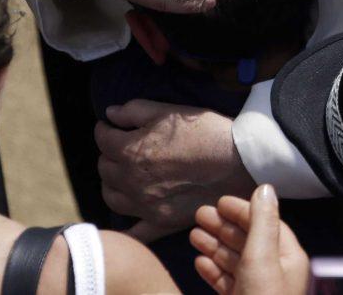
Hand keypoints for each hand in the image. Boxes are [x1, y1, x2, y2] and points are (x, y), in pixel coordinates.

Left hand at [95, 99, 254, 242]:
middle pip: (105, 168)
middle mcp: (131, 181)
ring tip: (124, 176)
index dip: (106, 129)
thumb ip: (134, 110)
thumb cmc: (206, 132)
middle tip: (122, 148)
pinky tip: (124, 229)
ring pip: (112, 197)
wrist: (239, 162)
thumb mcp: (169, 111)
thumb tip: (109, 114)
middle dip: (110, 155)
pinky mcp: (161, 222)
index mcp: (131, 151)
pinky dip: (127, 232)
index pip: (103, 139)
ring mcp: (145, 205)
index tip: (111, 126)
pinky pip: (136, 233)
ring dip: (113, 184)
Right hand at [191, 187, 308, 294]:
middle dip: (223, 226)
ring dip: (215, 246)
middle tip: (199, 214)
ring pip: (235, 261)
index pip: (266, 223)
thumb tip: (265, 187)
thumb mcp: (262, 258)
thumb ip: (262, 222)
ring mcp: (257, 288)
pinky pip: (227, 282)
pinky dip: (213, 270)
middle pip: (248, 240)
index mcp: (288, 257)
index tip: (219, 201)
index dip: (243, 210)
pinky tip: (199, 262)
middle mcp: (275, 271)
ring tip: (193, 234)